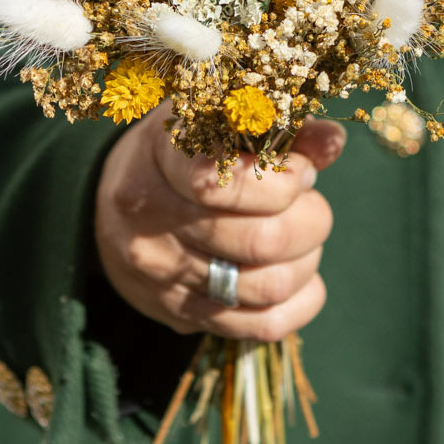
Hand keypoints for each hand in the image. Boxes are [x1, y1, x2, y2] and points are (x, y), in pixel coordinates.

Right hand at [95, 101, 345, 341]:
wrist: (111, 206)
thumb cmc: (182, 150)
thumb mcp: (218, 118)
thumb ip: (279, 126)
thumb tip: (332, 141)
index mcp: (159, 155)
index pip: (223, 182)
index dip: (283, 180)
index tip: (301, 170)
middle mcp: (150, 218)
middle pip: (261, 241)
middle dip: (310, 221)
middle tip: (310, 203)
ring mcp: (161, 273)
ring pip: (268, 287)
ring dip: (306, 260)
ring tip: (303, 236)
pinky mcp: (178, 313)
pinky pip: (261, 325)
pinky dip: (300, 303)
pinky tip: (302, 278)